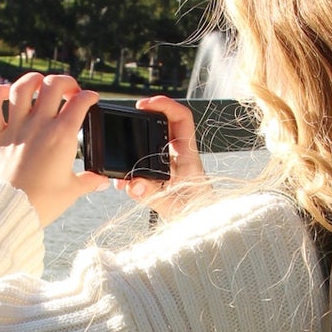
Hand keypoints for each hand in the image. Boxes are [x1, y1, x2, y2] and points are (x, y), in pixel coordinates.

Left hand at [0, 73, 108, 225]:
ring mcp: (14, 129)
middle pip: (53, 86)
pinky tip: (6, 92)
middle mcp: (38, 126)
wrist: (8, 213)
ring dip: (34, 80)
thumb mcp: (71, 191)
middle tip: (69, 90)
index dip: (90, 96)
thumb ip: (89, 181)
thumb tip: (102, 180)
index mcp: (61, 137)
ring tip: (40, 84)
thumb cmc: (41, 203)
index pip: (80, 102)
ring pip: (22, 88)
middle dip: (65, 82)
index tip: (91, 100)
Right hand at [114, 95, 209, 218]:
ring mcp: (174, 164)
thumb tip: (133, 183)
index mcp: (188, 157)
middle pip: (168, 123)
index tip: (145, 104)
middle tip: (132, 114)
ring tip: (125, 139)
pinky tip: (126, 173)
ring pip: (157, 140)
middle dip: (149, 115)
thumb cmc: (198, 215)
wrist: (205, 226)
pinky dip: (137, 159)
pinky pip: (151, 158)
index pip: (182, 118)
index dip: (165, 105)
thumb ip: (152, 194)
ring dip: (141, 137)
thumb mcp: (173, 207)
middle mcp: (182, 156)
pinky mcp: (167, 175)